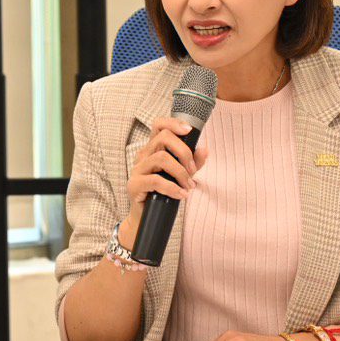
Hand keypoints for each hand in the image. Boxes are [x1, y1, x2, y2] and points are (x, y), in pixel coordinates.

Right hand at [119, 118, 208, 245]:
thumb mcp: (182, 176)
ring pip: (161, 158)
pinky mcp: (135, 184)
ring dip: (180, 172)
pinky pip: (155, 180)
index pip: (158, 125)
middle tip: (193, 170)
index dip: (173, 122)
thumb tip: (205, 149)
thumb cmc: (163, 193)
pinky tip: (181, 194)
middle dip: (184, 152)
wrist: (146, 218)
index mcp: (153, 148)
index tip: (189, 130)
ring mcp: (137, 169)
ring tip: (189, 186)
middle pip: (163, 138)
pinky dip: (172, 187)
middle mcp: (143, 155)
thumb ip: (193, 163)